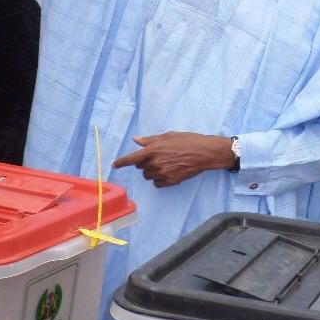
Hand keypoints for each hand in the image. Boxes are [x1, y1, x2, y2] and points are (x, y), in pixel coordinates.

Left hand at [112, 132, 233, 186]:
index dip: (121, 162)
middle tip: (159, 156)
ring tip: (167, 163)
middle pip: (141, 168)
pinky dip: (160, 178)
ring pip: (148, 176)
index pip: (131, 159)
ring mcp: (162, 173)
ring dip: (153, 171)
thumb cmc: (187, 141)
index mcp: (153, 149)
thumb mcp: (168, 136)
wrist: (204, 153)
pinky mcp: (169, 182)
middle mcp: (155, 162)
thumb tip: (136, 140)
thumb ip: (150, 140)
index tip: (115, 165)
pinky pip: (157, 183)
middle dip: (145, 163)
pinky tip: (171, 171)